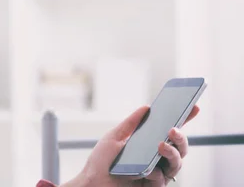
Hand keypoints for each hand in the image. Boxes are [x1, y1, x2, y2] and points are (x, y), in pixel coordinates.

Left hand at [64, 105, 199, 186]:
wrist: (93, 182)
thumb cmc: (102, 160)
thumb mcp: (115, 136)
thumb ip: (131, 123)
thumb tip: (147, 107)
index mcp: (150, 143)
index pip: (170, 131)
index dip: (185, 119)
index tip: (194, 107)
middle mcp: (157, 158)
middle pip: (180, 147)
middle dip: (181, 137)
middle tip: (172, 130)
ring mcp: (158, 173)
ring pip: (177, 163)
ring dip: (172, 153)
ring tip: (161, 145)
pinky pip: (161, 179)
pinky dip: (155, 173)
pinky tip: (147, 170)